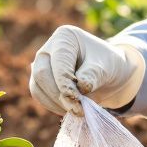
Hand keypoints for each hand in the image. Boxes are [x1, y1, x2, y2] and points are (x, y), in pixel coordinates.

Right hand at [29, 25, 145, 115]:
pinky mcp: (41, 81)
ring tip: (78, 110)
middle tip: (78, 109)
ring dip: (56, 103)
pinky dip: (54, 106)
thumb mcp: (107, 67)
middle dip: (59, 95)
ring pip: (37, 87)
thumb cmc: (108, 65)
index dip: (65, 83)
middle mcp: (48, 49)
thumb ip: (93, 75)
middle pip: (41, 74)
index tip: (77, 99)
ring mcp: (41, 65)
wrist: (109, 74)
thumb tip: (80, 87)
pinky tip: (71, 109)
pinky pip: (40, 96)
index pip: (58, 62)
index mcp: (65, 37)